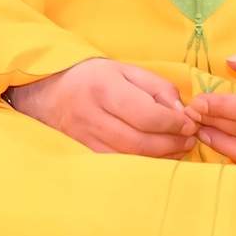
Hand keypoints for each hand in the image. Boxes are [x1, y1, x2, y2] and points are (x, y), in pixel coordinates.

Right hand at [5, 57, 198, 156]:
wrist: (46, 91)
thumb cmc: (92, 78)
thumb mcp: (125, 70)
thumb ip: (157, 87)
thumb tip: (180, 112)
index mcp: (103, 88)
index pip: (146, 114)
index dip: (173, 123)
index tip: (189, 123)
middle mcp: (90, 115)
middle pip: (139, 142)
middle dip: (172, 143)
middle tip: (189, 139)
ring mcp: (84, 139)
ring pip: (129, 158)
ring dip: (161, 157)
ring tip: (177, 148)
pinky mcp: (82, 154)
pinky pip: (118, 165)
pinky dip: (142, 164)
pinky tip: (156, 157)